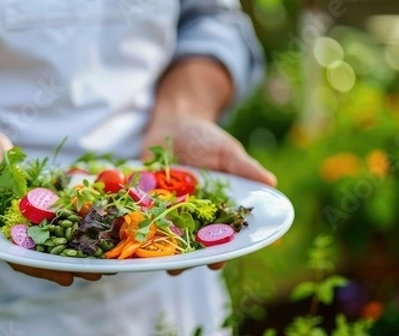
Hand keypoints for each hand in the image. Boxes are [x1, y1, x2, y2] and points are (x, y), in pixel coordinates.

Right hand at [0, 103, 108, 284]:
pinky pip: (53, 213)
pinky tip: (93, 227)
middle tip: (95, 271)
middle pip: (36, 250)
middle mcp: (4, 223)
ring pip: (48, 235)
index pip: (12, 253)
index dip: (39, 266)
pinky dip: (71, 221)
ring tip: (101, 257)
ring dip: (73, 246)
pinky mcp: (31, 199)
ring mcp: (20, 212)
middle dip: (66, 262)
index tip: (65, 276)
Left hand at [142, 115, 276, 275]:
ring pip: (162, 234)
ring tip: (150, 257)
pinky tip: (126, 231)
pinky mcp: (144, 200)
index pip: (219, 237)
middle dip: (183, 257)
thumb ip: (245, 168)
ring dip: (155, 247)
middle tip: (177, 267)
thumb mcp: (227, 151)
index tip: (217, 261)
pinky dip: (132, 223)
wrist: (175, 122)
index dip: (219, 251)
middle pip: (188, 243)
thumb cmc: (207, 138)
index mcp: (214, 210)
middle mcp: (189, 215)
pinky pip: (138, 214)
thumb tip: (272, 183)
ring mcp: (165, 209)